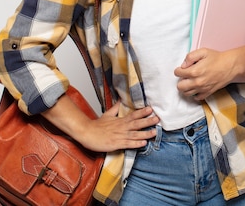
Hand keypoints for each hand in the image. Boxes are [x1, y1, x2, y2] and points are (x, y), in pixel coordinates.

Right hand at [42, 95, 158, 152]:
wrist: (87, 133)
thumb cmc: (97, 126)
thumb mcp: (107, 114)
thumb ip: (115, 108)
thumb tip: (120, 101)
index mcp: (120, 120)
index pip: (133, 115)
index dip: (142, 112)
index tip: (151, 109)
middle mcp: (121, 127)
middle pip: (137, 123)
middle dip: (148, 121)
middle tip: (158, 118)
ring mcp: (119, 136)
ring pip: (135, 134)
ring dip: (145, 133)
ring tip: (155, 132)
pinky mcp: (116, 144)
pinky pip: (128, 144)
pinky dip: (136, 143)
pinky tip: (143, 143)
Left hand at [174, 48, 236, 100]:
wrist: (231, 66)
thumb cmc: (217, 58)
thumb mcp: (203, 51)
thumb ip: (190, 57)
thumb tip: (183, 65)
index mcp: (194, 71)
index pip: (177, 73)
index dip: (179, 70)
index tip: (183, 68)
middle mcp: (197, 82)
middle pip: (180, 87)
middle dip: (180, 80)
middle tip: (186, 76)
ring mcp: (203, 89)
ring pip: (186, 93)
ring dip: (186, 87)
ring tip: (190, 81)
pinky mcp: (208, 92)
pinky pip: (197, 97)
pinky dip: (195, 93)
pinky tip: (197, 87)